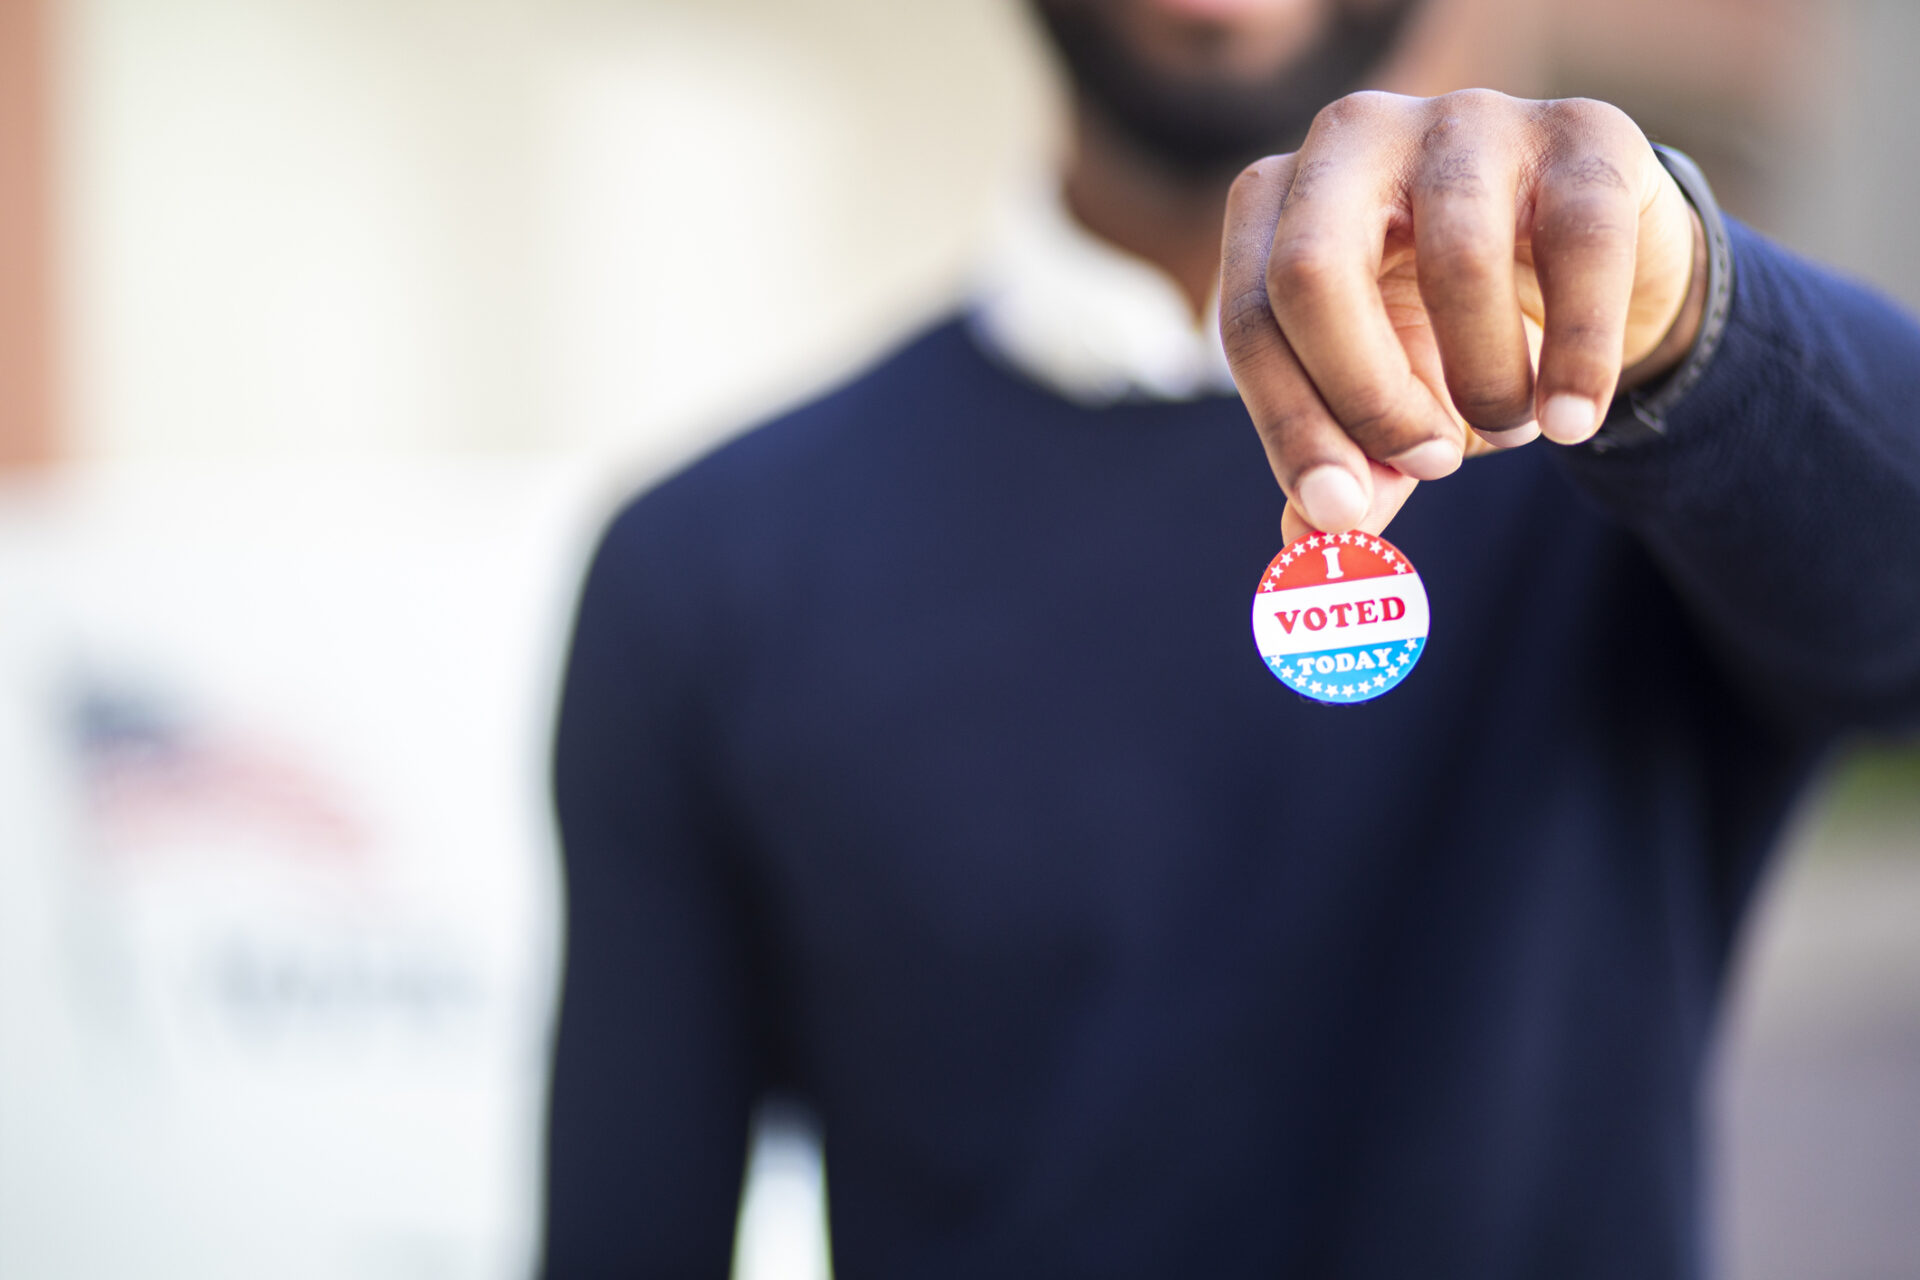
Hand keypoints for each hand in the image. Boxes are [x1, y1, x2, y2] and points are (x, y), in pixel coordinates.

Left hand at [1219, 90, 1706, 540]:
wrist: (1592, 270)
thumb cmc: (1450, 334)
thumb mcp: (1389, 403)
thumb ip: (1350, 468)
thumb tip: (1311, 541)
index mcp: (1276, 202)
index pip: (1248, 317)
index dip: (1291, 425)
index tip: (1340, 509)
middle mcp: (1354, 138)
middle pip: (1312, 271)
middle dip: (1365, 397)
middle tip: (1427, 465)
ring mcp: (1467, 120)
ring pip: (1455, 261)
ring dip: (1486, 383)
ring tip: (1511, 427)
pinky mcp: (1582, 131)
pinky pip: (1580, 250)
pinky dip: (1578, 356)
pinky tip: (1571, 419)